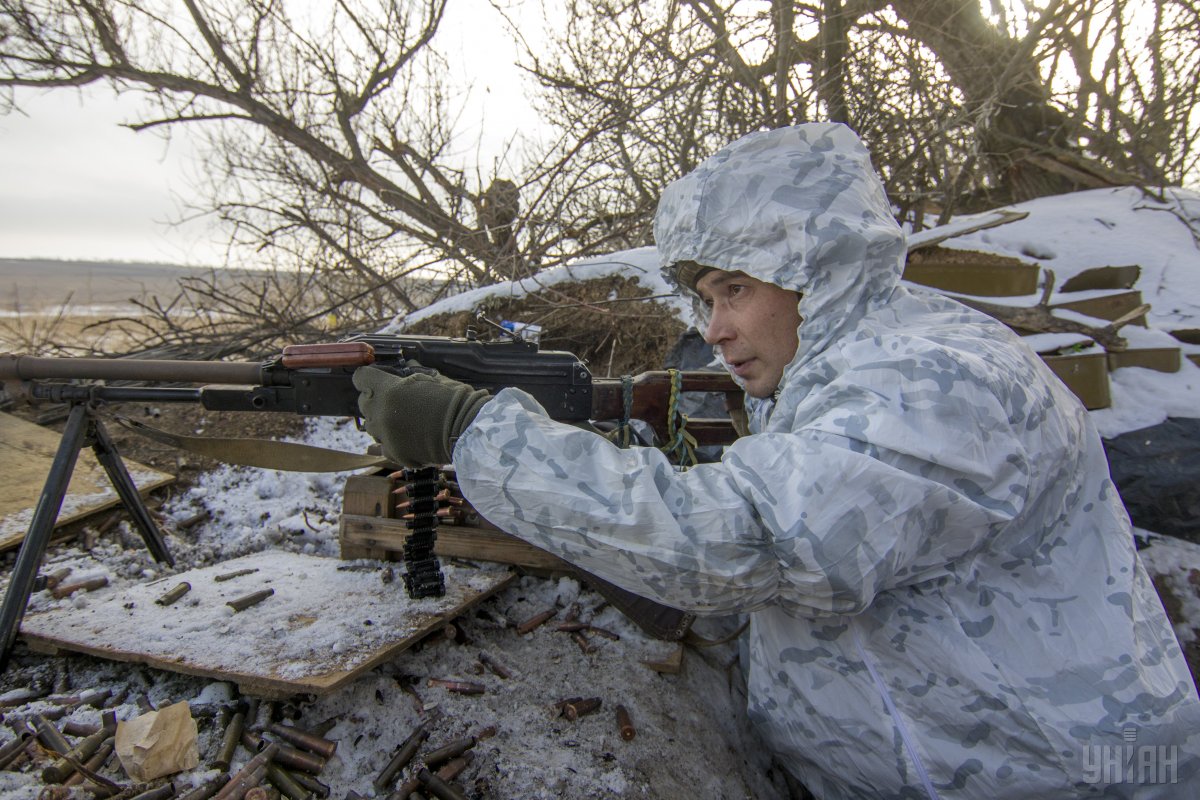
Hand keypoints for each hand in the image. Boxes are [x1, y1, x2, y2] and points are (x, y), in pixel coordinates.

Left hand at [353, 366, 490, 466]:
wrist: (467, 430)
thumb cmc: (455, 400)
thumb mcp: (434, 379)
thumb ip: (415, 373)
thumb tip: (409, 366)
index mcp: (390, 389)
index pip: (361, 378)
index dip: (367, 377)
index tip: (373, 379)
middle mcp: (382, 412)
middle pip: (363, 402)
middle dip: (375, 399)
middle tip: (393, 400)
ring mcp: (386, 435)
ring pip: (371, 426)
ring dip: (381, 421)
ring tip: (401, 420)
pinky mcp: (395, 453)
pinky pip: (384, 446)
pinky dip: (392, 442)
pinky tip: (407, 437)